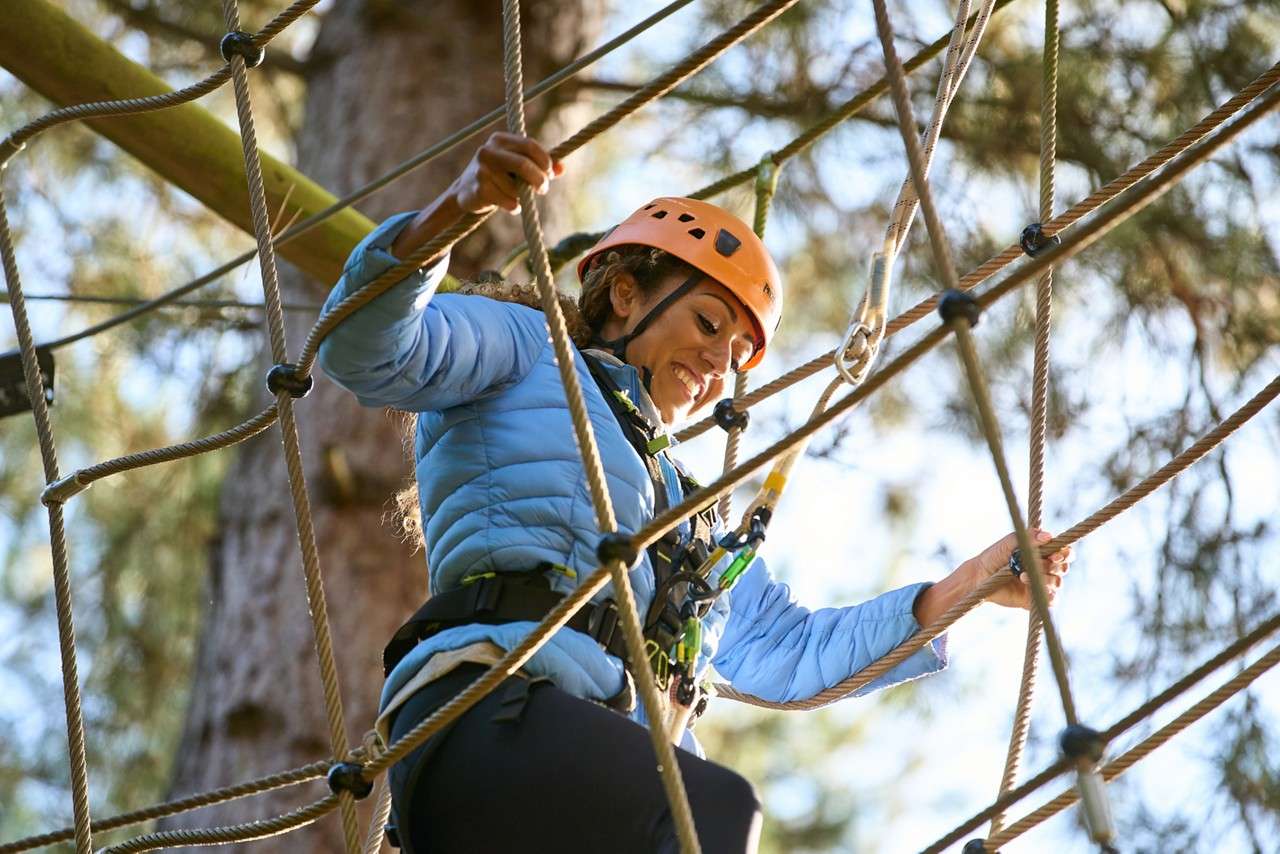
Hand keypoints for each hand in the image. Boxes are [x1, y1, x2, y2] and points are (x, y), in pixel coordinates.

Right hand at [449, 132, 563, 214]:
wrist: (465, 192)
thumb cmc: (498, 176)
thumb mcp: (517, 166)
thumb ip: (540, 165)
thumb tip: (562, 169)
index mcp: (500, 139)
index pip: (529, 145)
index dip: (545, 160)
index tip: (550, 173)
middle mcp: (488, 151)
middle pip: (523, 164)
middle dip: (539, 179)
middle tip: (543, 189)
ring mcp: (481, 170)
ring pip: (516, 187)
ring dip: (523, 196)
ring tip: (518, 197)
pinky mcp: (479, 188)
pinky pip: (508, 201)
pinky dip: (515, 206)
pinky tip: (510, 205)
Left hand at [962, 529, 1072, 609]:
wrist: (979, 577)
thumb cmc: (994, 556)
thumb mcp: (1009, 543)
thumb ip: (1028, 537)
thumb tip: (1048, 535)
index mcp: (1043, 553)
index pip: (1065, 553)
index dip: (1065, 554)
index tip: (1054, 554)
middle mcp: (1045, 568)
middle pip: (1063, 567)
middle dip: (1053, 566)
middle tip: (1037, 564)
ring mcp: (1041, 584)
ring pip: (1057, 583)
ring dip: (1044, 579)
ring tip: (1022, 576)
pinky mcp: (1035, 599)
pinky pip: (1051, 600)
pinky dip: (1046, 595)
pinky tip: (1030, 588)